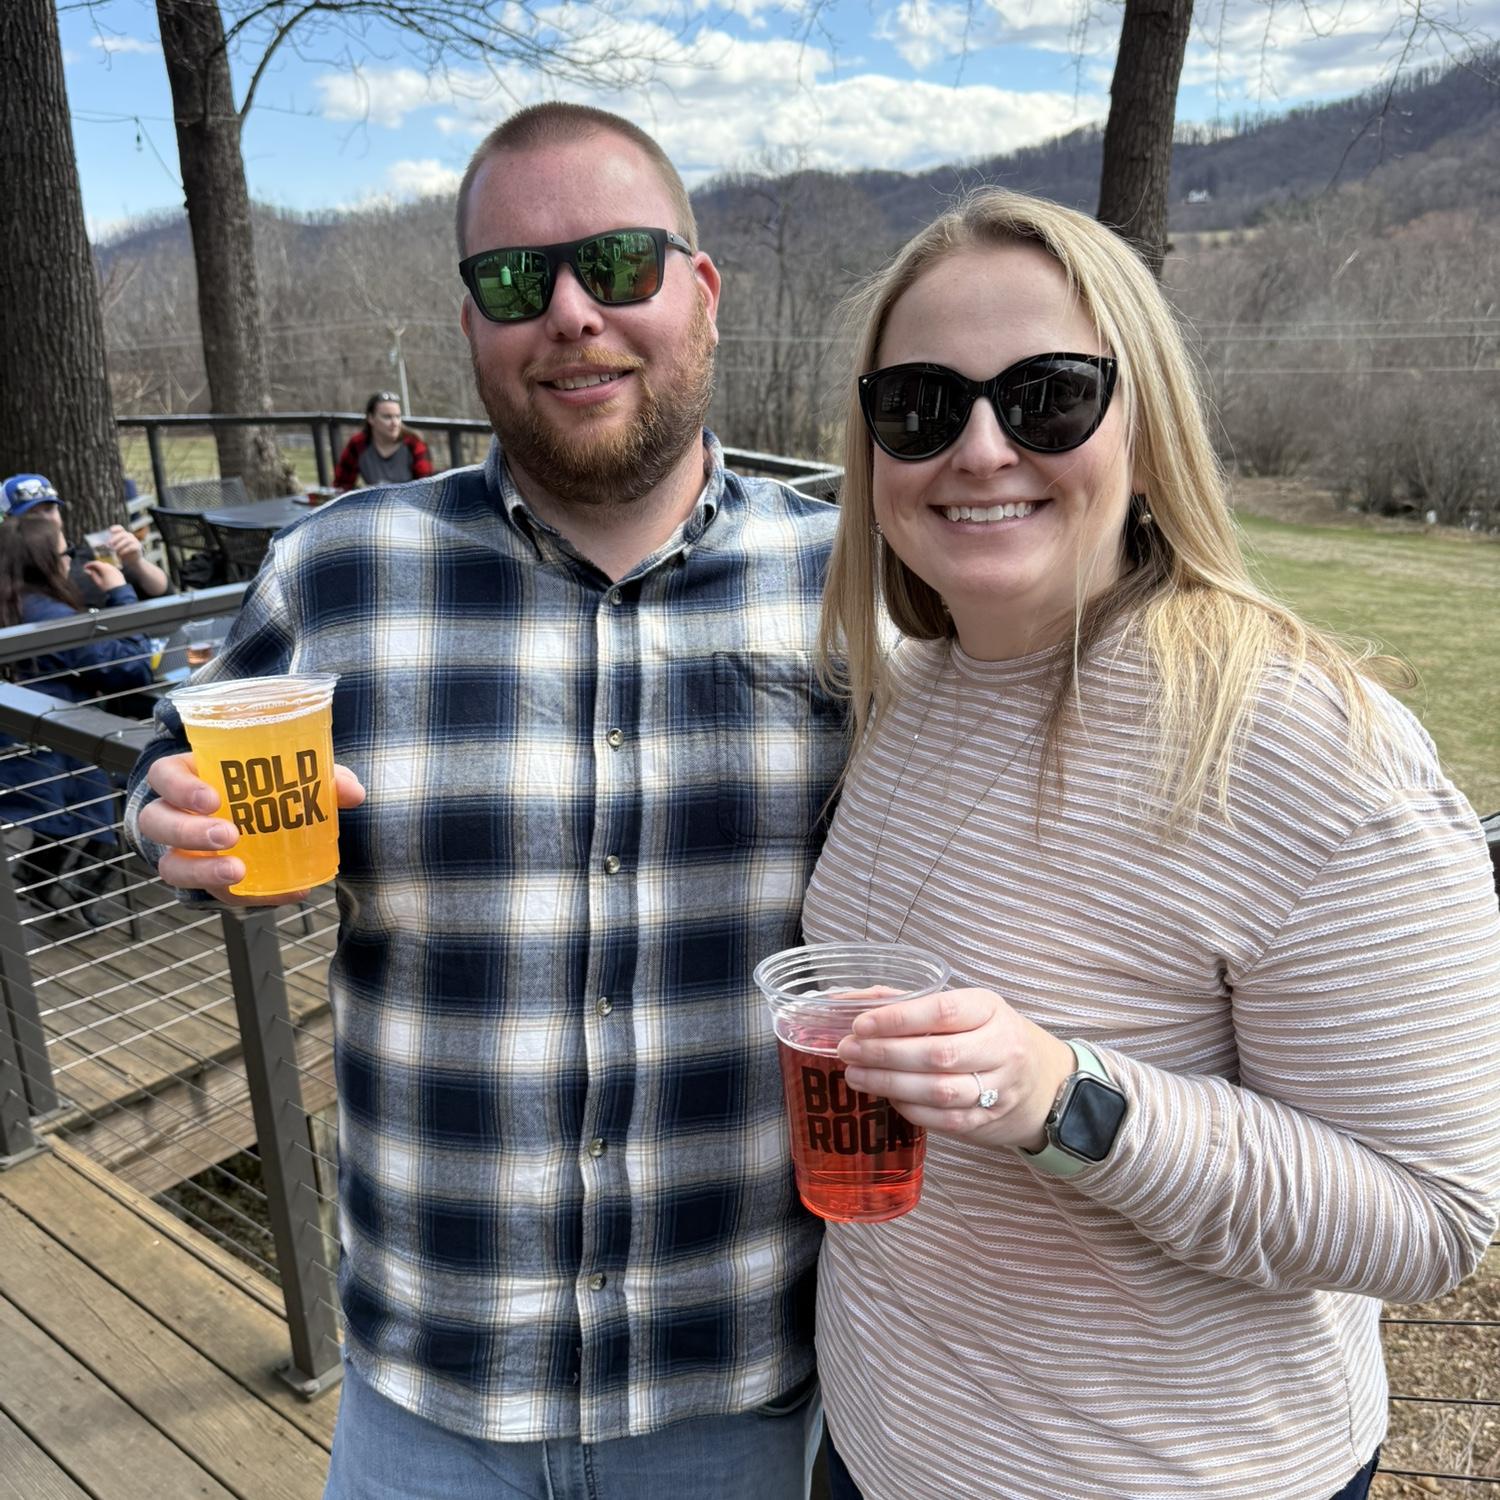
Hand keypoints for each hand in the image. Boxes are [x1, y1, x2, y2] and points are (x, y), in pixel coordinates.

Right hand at [82, 559, 125, 590]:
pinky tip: (103, 574)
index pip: (95, 563)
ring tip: (95, 572)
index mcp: (105, 568)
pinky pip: (111, 569)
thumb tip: (88, 570)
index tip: (85, 567)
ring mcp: (116, 569)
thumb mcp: (98, 582)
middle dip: (94, 566)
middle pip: (100, 563)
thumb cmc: (108, 588)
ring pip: (106, 565)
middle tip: (89, 569)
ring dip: (100, 567)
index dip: (89, 564)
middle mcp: (111, 567)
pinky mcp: (119, 572)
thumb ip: (93, 574)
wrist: (120, 592)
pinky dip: (106, 569)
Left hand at [107, 524, 143, 566]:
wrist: (132, 561)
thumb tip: (102, 544)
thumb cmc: (122, 553)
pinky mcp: (138, 547)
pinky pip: (132, 547)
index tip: (110, 531)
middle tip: (109, 544)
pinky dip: (125, 550)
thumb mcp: (116, 547)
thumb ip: (111, 544)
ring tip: (115, 550)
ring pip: (128, 540)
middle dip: (115, 538)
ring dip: (119, 545)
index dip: (115, 528)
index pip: (120, 528)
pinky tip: (120, 554)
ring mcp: (135, 541)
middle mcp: (130, 536)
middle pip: (123, 534)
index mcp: (123, 534)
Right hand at [140, 751, 366, 904]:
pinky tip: (286, 893)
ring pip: (170, 865)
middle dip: (189, 831)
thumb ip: (321, 778)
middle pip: (157, 822)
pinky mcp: (205, 880)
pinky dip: (251, 896)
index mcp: (189, 776)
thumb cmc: (264, 785)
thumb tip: (352, 793)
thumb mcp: (289, 774)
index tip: (212, 798)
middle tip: (229, 835)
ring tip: (238, 871)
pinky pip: (214, 894)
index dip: (180, 786)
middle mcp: (175, 813)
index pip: (164, 775)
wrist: (258, 818)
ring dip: (202, 871)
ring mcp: (183, 851)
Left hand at [837, 988, 1075, 1150]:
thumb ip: (908, 1002)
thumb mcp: (963, 1007)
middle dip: (885, 1054)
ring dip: (890, 1084)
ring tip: (857, 1075)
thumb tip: (847, 1000)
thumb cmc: (989, 1035)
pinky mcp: (988, 1121)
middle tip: (849, 1051)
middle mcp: (1000, 1047)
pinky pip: (943, 1120)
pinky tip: (887, 1097)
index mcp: (990, 1009)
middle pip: (938, 1054)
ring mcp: (998, 1089)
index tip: (860, 1024)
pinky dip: (909, 1109)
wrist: (1044, 1083)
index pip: (942, 1011)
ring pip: (939, 1091)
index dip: (898, 1018)